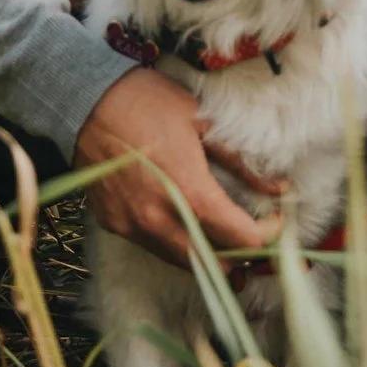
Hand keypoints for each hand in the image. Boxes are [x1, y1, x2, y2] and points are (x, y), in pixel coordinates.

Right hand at [75, 68, 287, 266]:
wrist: (86, 101)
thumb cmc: (148, 104)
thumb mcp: (203, 124)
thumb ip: (242, 163)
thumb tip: (280, 189)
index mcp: (189, 191)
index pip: (242, 239)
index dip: (267, 236)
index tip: (275, 222)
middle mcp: (161, 219)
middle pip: (214, 265)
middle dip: (241, 258)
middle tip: (255, 241)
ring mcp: (134, 226)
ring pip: (183, 262)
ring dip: (209, 257)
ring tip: (226, 242)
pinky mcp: (115, 225)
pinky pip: (154, 247)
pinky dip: (176, 244)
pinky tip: (185, 225)